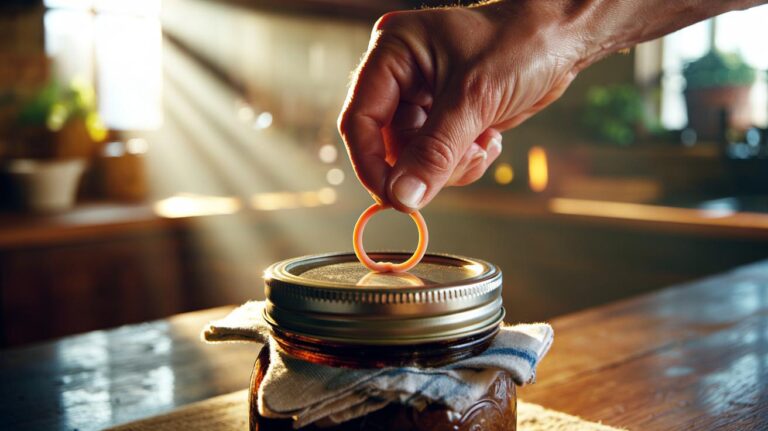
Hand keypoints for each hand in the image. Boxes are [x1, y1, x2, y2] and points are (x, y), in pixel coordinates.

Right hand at [337, 2, 582, 211]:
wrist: (564, 39)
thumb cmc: (521, 45)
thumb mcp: (473, 100)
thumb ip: (434, 153)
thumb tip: (403, 197)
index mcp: (392, 53)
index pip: (361, 119)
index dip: (370, 163)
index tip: (392, 198)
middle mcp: (401, 75)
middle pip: (389, 144)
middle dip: (425, 163)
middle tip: (461, 163)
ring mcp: (423, 97)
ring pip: (416, 157)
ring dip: (450, 164)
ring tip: (482, 144)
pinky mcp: (446, 115)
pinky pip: (440, 156)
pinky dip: (464, 160)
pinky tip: (489, 139)